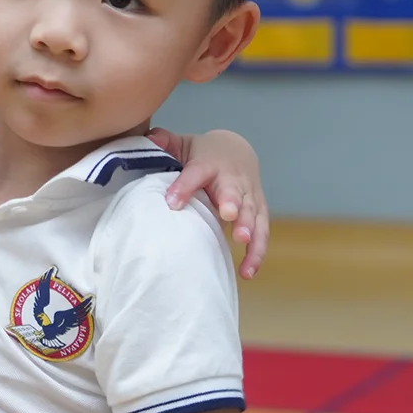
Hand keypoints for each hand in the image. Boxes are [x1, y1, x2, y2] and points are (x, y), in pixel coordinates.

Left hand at [146, 128, 268, 278]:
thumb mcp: (184, 146)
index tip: (172, 202)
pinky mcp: (259, 212)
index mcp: (209, 164)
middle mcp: (232, 180)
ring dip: (250, 228)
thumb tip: (150, 139)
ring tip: (243, 244)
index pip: (196, 173)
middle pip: (233, 190)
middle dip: (232, 201)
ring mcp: (249, 196)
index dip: (184, 186)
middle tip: (229, 214)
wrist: (237, 152)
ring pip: (253, 213)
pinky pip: (262, 233)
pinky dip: (257, 253)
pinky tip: (247, 273)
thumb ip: (166, 143)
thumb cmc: (204, 155)